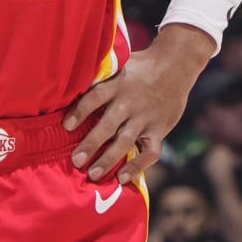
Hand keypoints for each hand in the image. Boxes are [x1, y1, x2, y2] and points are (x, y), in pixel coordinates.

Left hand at [67, 28, 211, 182]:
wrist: (176, 66)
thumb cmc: (140, 67)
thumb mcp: (120, 63)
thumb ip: (100, 76)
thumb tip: (69, 81)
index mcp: (118, 84)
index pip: (96, 97)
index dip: (80, 111)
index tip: (66, 126)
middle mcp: (130, 102)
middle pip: (108, 125)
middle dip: (91, 144)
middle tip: (75, 161)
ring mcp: (145, 117)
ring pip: (125, 141)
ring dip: (109, 159)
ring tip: (93, 174)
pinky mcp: (159, 130)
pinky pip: (150, 152)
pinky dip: (137, 166)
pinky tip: (121, 178)